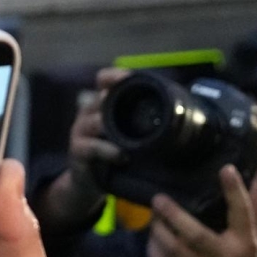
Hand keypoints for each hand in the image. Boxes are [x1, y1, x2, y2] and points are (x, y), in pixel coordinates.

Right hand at [37, 67, 128, 232]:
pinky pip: (92, 147)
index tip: (131, 76)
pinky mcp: (77, 150)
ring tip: (133, 139)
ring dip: (114, 128)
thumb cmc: (112, 152)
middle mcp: (88, 113)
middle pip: (100, 98)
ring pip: (95, 121)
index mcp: (100, 104)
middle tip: (140, 109)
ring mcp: (80, 131)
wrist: (88, 181)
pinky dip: (108, 150)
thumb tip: (178, 109)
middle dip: (118, 102)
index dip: (114, 75)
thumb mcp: (123, 133)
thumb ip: (137, 119)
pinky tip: (122, 156)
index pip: (103, 80)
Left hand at [148, 166, 256, 256]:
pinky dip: (157, 248)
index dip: (234, 191)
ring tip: (154, 216)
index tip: (226, 169)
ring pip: (174, 251)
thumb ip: (234, 222)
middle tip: (158, 199)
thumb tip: (212, 188)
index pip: (241, 213)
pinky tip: (154, 235)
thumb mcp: (250, 241)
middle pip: (195, 235)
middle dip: (173, 216)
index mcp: (245, 243)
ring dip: (159, 231)